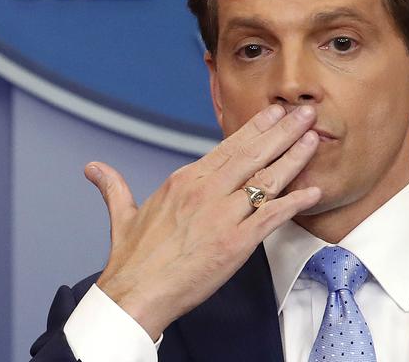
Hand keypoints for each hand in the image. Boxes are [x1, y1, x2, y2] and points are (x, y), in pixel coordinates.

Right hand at [83, 105, 320, 339]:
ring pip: (266, 179)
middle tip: (306, 112)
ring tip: (314, 138)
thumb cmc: (132, 259)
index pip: (228, 146)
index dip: (256, 128)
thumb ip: (114, 187)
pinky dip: (295, 203)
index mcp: (184, 180)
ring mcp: (222, 215)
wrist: (134, 296)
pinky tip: (314, 191)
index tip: (275, 113)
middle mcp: (206, 191)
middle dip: (284, 131)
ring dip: (294, 157)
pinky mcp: (235, 243)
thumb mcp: (123, 215)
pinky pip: (272, 217)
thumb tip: (94, 169)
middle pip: (253, 154)